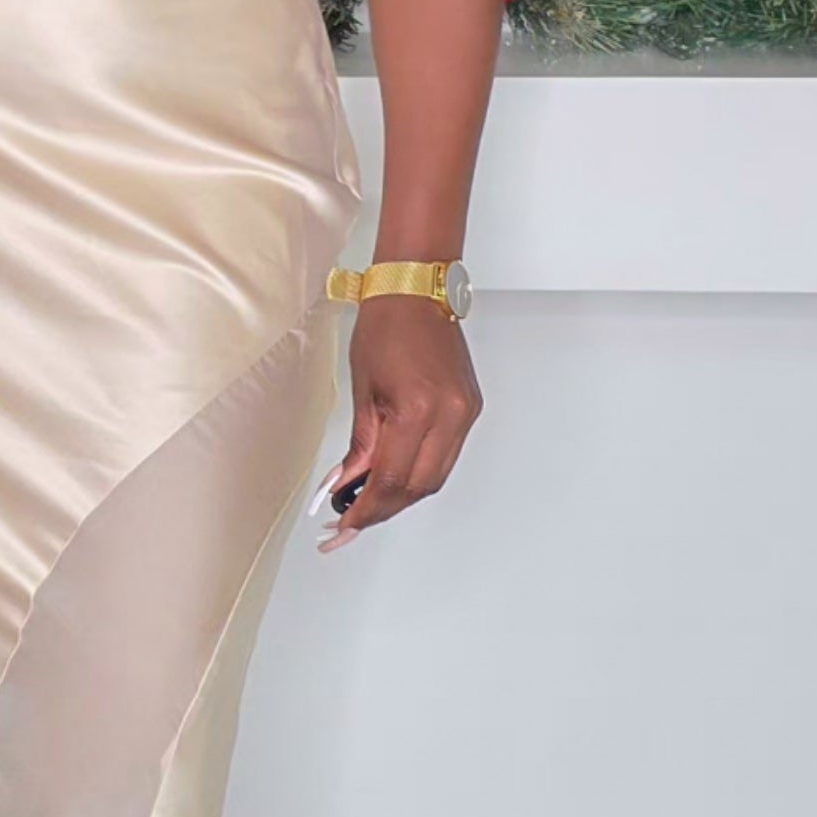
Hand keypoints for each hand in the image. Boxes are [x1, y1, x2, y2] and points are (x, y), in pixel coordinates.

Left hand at [314, 298, 481, 549]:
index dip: (367, 508)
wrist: (417, 293)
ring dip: (403, 495)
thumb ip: (360, 446)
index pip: (392, 479)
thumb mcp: (362, 391)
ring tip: (370, 503)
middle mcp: (450, 415)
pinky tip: (396, 477)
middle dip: (383, 509)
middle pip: (418, 487)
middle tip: (351, 520)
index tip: (345, 523)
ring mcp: (465, 414)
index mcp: (417, 408)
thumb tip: (347, 484)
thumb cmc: (385, 328)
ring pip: (435, 477)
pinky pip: (446, 457)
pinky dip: (420, 473)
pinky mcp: (471, 410)